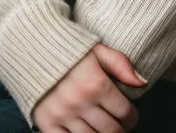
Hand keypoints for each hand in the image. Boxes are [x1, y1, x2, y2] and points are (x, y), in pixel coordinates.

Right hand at [31, 42, 145, 131]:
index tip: (128, 116)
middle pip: (111, 131)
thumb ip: (121, 65)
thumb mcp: (98, 50)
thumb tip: (142, 83)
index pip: (125, 113)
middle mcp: (80, 102)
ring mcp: (63, 115)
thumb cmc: (70, 51)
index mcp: (96, 83)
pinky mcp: (47, 124)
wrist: (33, 50)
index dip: (131, 117)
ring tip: (102, 128)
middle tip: (117, 124)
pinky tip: (84, 131)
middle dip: (119, 130)